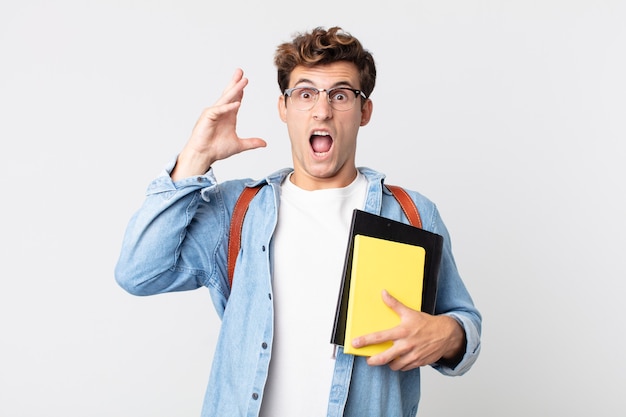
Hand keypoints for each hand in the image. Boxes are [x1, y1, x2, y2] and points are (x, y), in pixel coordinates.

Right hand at [171, 69, 266, 179]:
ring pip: (225, 99)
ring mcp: (213, 113)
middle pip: (229, 94)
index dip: (240, 92)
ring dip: (234, 89)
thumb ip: (251, 143)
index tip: (245, 81)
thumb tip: (264, 143)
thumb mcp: (239, 145)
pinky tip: (237, 104)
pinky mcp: (208, 117)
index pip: (235, 100)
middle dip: (235, 83)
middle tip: (241, 72)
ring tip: (242, 80)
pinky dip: (228, 107)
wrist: (204, 155)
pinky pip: (219, 110)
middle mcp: (221, 112)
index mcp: (228, 116)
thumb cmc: (216, 149)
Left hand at [351, 290, 465, 371]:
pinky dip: (400, 365)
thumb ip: (394, 305)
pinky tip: (399, 360)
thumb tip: (383, 293)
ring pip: (394, 365)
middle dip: (374, 360)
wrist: (446, 334)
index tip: (355, 343)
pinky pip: (404, 368)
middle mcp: (406, 345)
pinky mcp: (418, 363)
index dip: (366, 340)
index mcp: (402, 331)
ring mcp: (413, 355)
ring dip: (388, 363)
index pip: (380, 337)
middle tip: (368, 360)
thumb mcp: (410, 312)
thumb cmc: (427, 324)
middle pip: (385, 357)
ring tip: (386, 358)